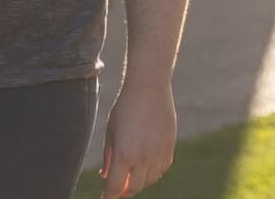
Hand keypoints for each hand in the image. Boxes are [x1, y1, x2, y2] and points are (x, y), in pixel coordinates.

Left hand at [101, 81, 177, 197]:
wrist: (149, 87)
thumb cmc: (125, 108)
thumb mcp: (111, 132)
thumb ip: (109, 157)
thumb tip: (106, 176)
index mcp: (124, 154)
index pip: (115, 188)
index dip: (108, 196)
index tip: (104, 198)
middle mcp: (143, 157)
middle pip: (135, 188)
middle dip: (124, 191)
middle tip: (118, 188)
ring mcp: (159, 151)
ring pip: (151, 179)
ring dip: (140, 182)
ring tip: (132, 175)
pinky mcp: (170, 144)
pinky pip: (163, 167)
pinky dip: (154, 171)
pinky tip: (147, 165)